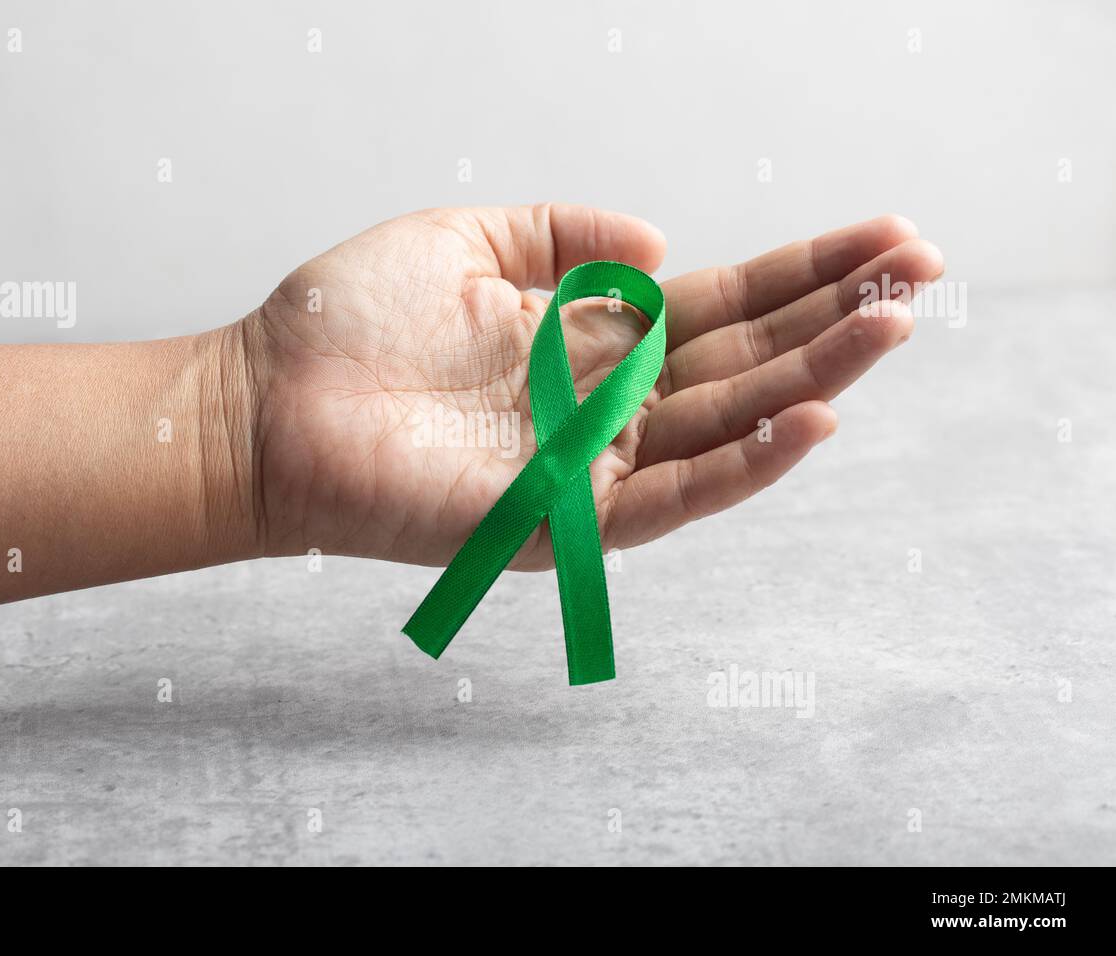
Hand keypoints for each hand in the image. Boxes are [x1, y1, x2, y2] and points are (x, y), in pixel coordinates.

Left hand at [242, 204, 942, 568]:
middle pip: (742, 361)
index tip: (884, 238)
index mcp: (586, 338)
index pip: (719, 306)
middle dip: (832, 316)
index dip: (801, 272)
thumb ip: (562, 236)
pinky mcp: (558, 519)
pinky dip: (741, 464)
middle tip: (922, 274)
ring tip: (890, 328)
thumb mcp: (462, 240)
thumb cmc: (343, 324)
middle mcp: (602, 403)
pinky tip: (808, 419)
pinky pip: (668, 497)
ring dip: (813, 380)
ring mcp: (587, 466)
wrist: (263, 403)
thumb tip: (660, 241)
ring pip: (725, 426)